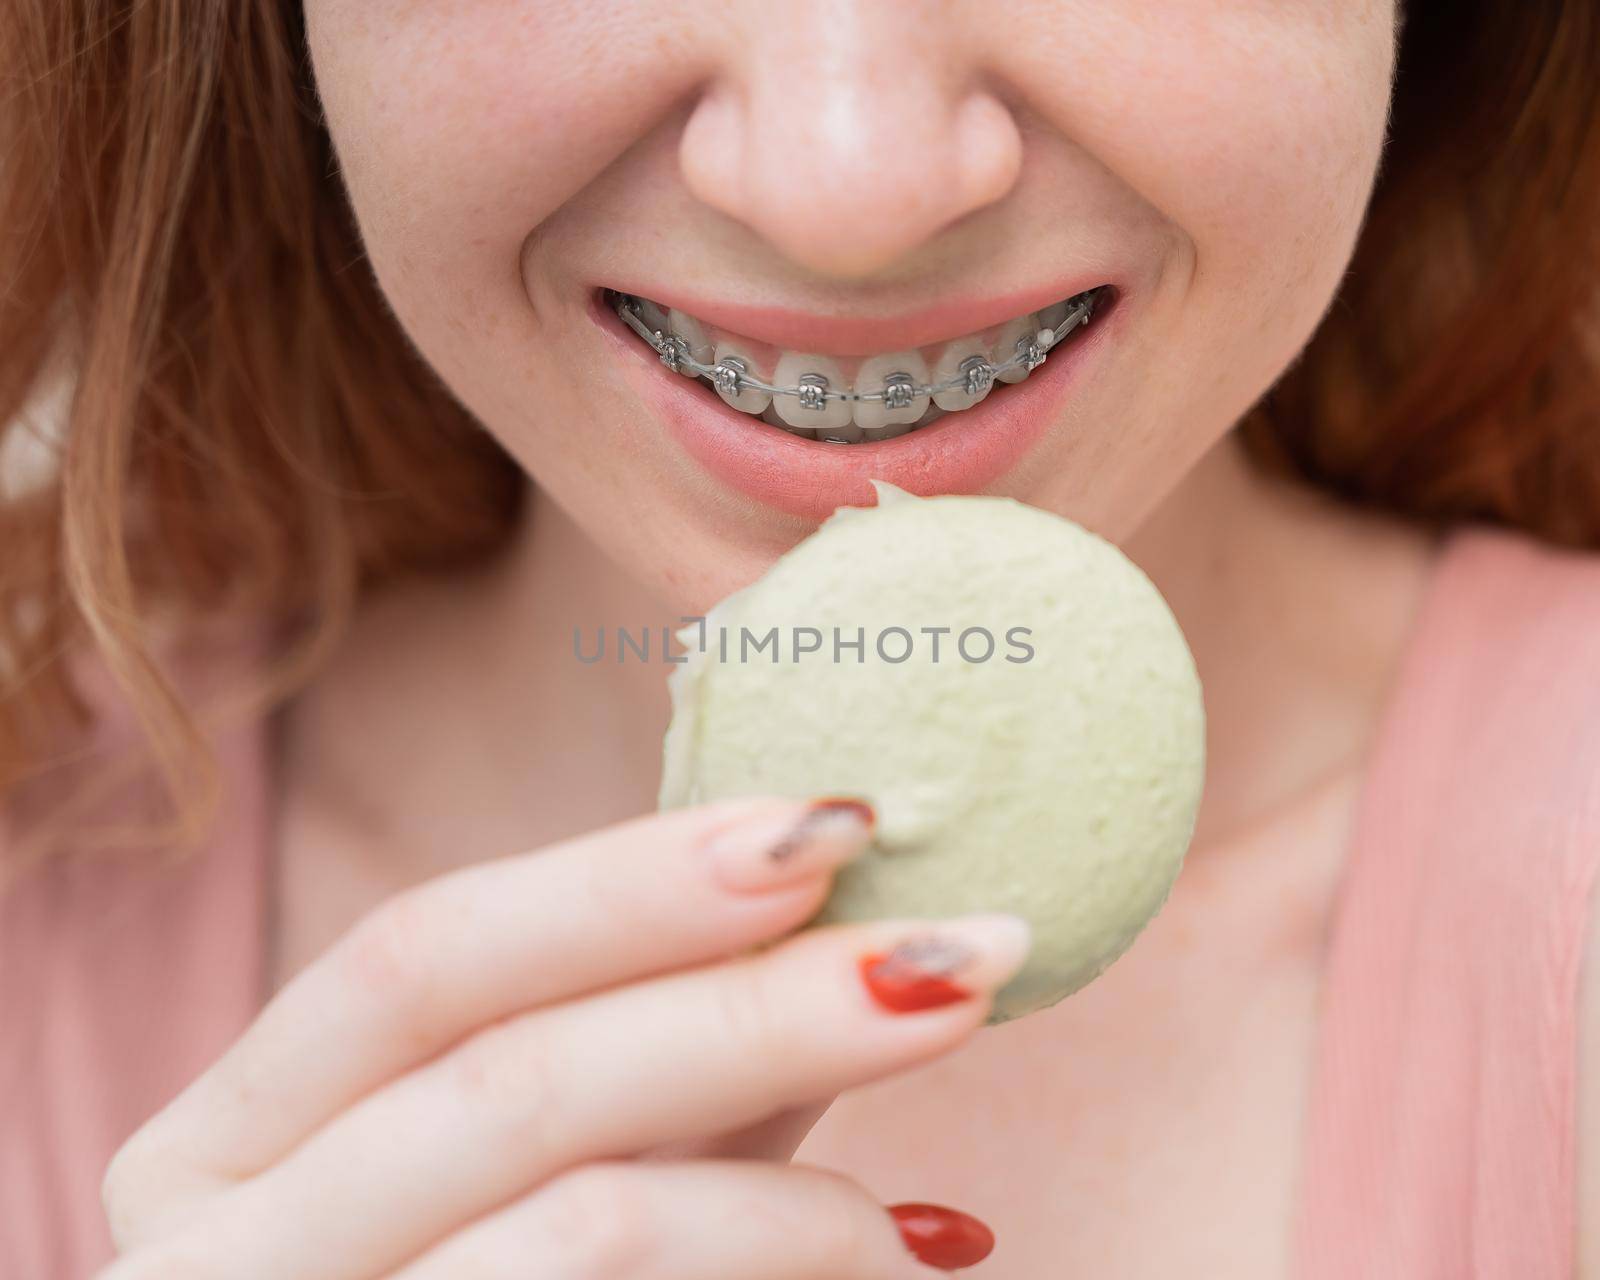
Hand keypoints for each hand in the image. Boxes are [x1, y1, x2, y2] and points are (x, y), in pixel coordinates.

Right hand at [96, 795, 1029, 1277]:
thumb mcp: (529, 1167)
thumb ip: (642, 1053)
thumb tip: (843, 913)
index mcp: (230, 1140)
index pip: (417, 958)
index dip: (622, 881)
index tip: (826, 823)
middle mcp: (215, 1253)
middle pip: (511, 1079)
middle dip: (755, 1008)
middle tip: (960, 955)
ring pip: (582, 1224)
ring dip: (799, 1189)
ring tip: (924, 1192)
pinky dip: (784, 1269)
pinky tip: (900, 1253)